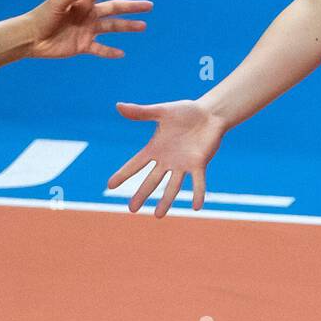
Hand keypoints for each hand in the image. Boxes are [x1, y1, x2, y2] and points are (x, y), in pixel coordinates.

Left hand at [24, 0, 150, 59]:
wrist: (29, 38)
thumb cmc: (40, 16)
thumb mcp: (56, 3)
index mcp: (83, 1)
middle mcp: (88, 13)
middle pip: (114, 8)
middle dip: (132, 6)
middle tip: (149, 5)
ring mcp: (87, 30)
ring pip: (112, 27)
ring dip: (127, 26)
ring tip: (143, 26)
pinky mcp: (83, 45)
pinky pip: (100, 48)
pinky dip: (110, 51)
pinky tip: (121, 53)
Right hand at [108, 99, 224, 215]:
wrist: (210, 113)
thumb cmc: (186, 112)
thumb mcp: (162, 111)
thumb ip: (142, 112)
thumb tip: (118, 106)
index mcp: (156, 148)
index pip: (136, 163)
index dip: (124, 173)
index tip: (110, 185)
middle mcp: (167, 160)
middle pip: (152, 180)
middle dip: (142, 194)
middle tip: (132, 209)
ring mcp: (183, 164)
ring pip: (173, 186)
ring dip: (166, 200)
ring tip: (158, 215)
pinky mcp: (199, 164)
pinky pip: (198, 181)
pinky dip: (198, 193)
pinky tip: (196, 206)